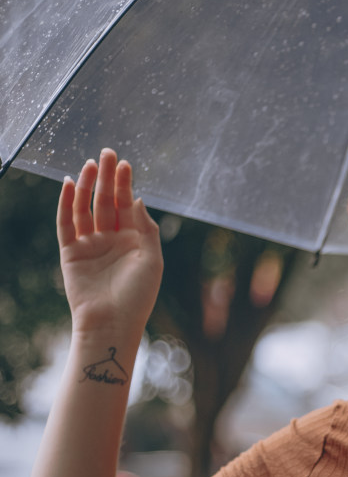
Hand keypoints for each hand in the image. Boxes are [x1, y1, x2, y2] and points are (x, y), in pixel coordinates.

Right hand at [57, 149, 163, 335]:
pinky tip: (69, 184)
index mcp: (133, 241)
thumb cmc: (138, 296)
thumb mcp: (152, 260)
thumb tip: (137, 198)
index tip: (125, 164)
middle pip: (106, 202)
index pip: (127, 205)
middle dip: (107, 178)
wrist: (112, 323)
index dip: (125, 184)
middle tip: (107, 153)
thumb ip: (145, 228)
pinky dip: (66, 204)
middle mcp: (111, 240)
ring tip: (90, 164)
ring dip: (87, 186)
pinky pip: (66, 224)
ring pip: (86, 209)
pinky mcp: (71, 253)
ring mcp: (90, 245)